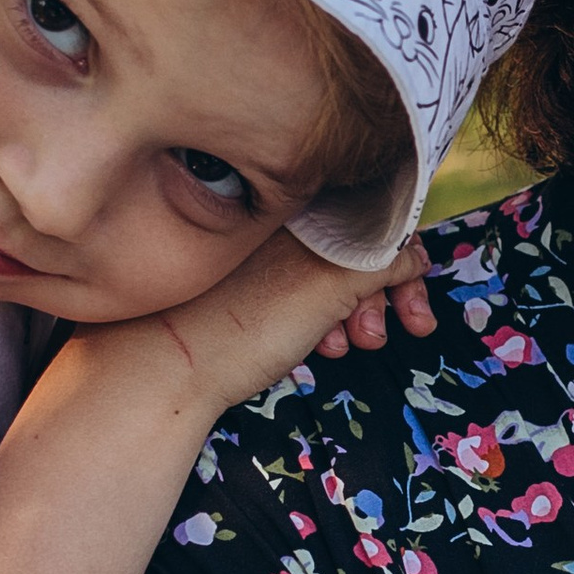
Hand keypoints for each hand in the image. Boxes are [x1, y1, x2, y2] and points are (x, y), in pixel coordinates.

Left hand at [136, 230, 436, 413]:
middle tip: (381, 339)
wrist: (156, 371)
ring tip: (346, 349)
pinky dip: (318, 319)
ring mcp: (257, 252)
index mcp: (296, 201)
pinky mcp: (241, 287)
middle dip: (379, 295)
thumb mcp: (334, 281)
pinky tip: (314, 351)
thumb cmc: (244, 322)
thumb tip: (416, 256)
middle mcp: (276, 217)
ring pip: (327, 273)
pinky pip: (298, 291)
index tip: (413, 312)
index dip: (404, 262)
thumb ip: (385, 257)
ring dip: (351, 313)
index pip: (373, 214)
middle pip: (353, 244)